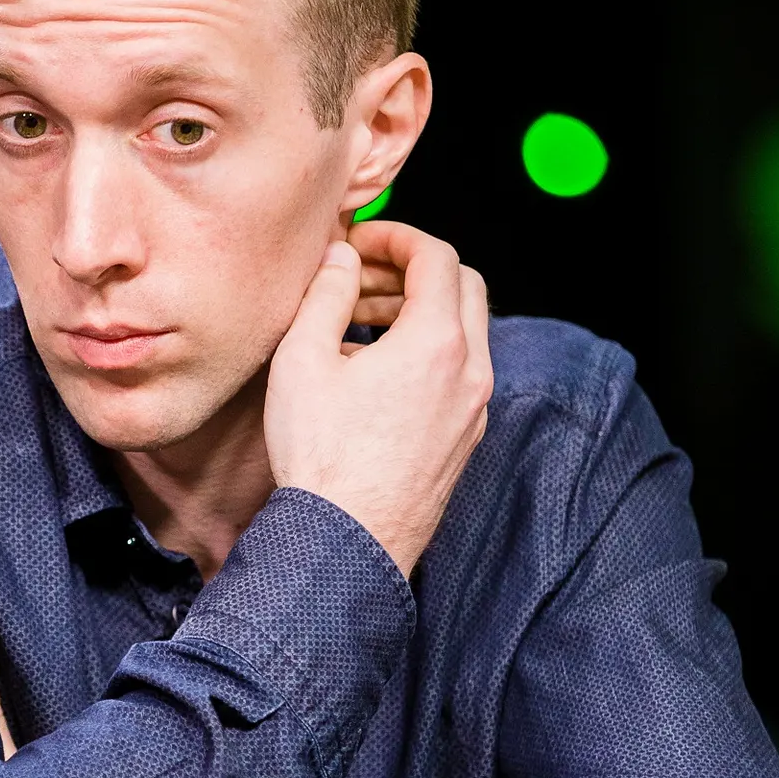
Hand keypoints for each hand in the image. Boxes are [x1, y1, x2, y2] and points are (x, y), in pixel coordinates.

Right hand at [263, 222, 491, 577]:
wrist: (347, 542)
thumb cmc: (321, 456)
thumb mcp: (304, 359)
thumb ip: (327, 293)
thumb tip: (343, 256)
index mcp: (437, 341)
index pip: (437, 257)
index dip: (398, 235)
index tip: (362, 240)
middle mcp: (470, 370)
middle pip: (463, 287)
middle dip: (414, 270)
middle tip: (364, 275)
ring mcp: (474, 408)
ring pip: (465, 333)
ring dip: (420, 312)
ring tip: (359, 323)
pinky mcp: (465, 439)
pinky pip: (458, 373)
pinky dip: (428, 352)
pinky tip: (375, 371)